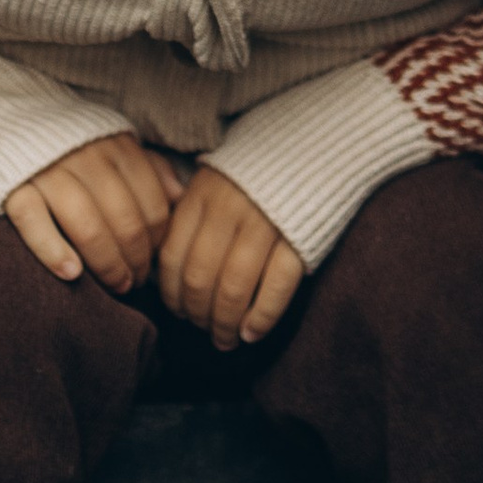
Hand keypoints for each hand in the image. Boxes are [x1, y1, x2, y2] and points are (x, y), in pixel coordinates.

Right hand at [5, 133, 183, 290]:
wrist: (4, 121)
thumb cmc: (69, 145)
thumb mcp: (113, 145)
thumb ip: (148, 168)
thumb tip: (178, 197)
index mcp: (115, 146)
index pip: (151, 203)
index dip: (156, 241)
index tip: (150, 264)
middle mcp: (85, 156)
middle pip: (124, 219)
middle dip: (135, 260)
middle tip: (133, 283)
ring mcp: (47, 171)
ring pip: (88, 225)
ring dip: (107, 263)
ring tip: (114, 286)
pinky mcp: (12, 187)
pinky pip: (34, 222)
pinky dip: (54, 250)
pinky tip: (71, 273)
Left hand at [158, 165, 305, 348]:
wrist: (317, 142)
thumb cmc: (258, 171)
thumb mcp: (215, 180)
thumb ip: (190, 217)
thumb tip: (165, 274)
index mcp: (202, 194)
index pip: (172, 257)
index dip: (172, 295)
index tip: (178, 312)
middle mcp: (228, 207)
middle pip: (200, 278)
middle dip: (198, 315)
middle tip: (203, 330)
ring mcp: (265, 221)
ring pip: (233, 287)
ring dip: (225, 324)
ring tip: (226, 340)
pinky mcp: (299, 235)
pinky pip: (276, 285)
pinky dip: (262, 316)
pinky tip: (252, 333)